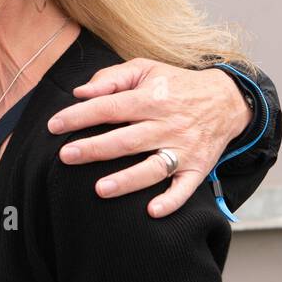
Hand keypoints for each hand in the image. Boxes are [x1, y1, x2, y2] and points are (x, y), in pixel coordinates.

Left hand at [47, 59, 251, 216]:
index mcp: (152, 98)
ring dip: (128, 180)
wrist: (227, 100)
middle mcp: (167, 124)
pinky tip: (152, 211)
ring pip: (153, 167)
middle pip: (127, 140)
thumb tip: (79, 92)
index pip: (110, 107)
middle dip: (95, 149)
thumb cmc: (176, 85)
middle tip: (66, 156)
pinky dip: (171, 201)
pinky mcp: (197, 168)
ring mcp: (183, 148)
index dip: (80, 115)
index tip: (54, 125)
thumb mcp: (146, 70)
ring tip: (100, 189)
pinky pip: (185, 188)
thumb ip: (111, 78)